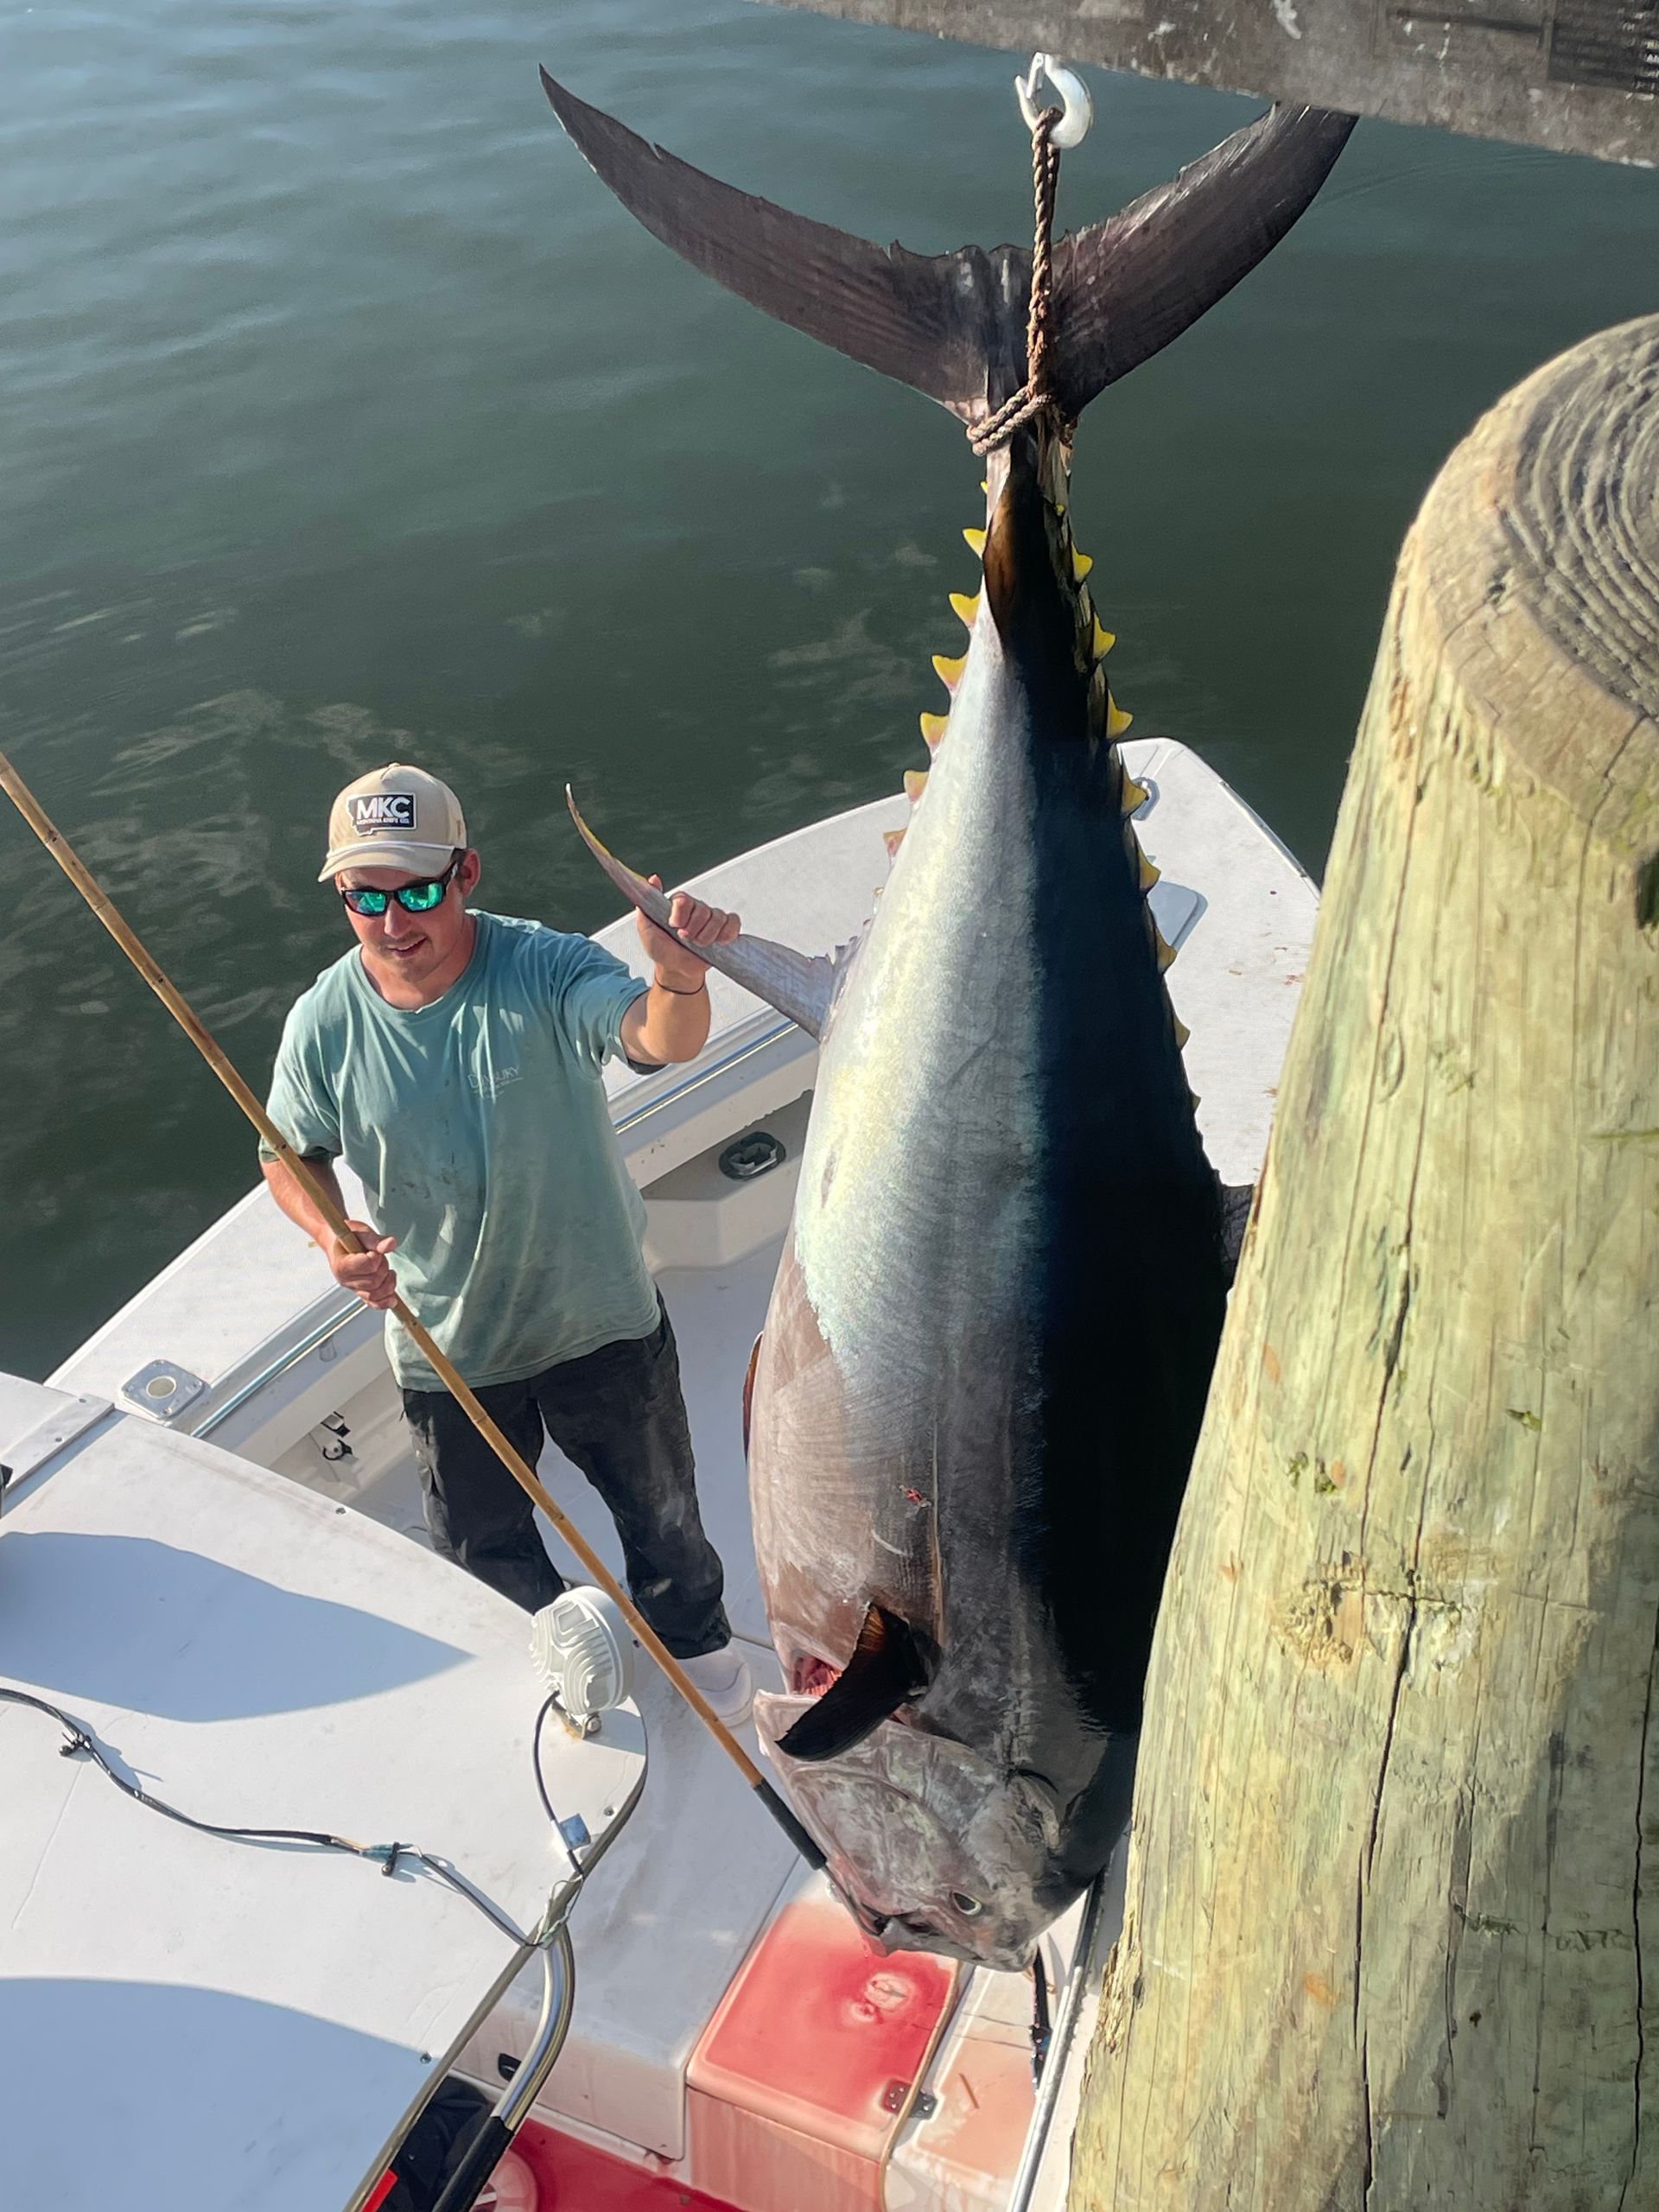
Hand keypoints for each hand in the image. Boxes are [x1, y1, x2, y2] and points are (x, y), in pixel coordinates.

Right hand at [330, 1219, 398, 1309]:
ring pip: (376, 1294)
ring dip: (388, 1281)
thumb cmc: (349, 1236)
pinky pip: (373, 1303)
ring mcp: (352, 1288)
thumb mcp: (361, 1232)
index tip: (374, 1251)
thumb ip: (376, 1240)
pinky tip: (393, 1300)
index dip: (377, 1257)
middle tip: (379, 1257)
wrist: (339, 1241)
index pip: (368, 1266)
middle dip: (383, 1268)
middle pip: (374, 1281)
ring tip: (386, 1270)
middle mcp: (345, 1280)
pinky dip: (384, 1302)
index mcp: (342, 1264)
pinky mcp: (360, 1292)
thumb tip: (391, 1244)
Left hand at [638, 874, 739, 989]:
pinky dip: (728, 931)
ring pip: (718, 916)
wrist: (677, 970)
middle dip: (694, 928)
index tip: (674, 925)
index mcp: (679, 905)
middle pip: (703, 909)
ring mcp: (712, 919)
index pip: (684, 899)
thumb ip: (646, 906)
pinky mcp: (724, 929)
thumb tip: (651, 881)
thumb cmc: (662, 950)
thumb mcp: (647, 930)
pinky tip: (719, 941)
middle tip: (685, 939)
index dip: (681, 912)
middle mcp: (696, 909)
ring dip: (708, 934)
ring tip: (698, 945)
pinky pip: (733, 922)